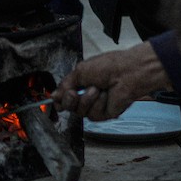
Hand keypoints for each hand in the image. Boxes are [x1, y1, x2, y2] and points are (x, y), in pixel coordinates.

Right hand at [52, 42, 170, 120]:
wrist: (127, 72)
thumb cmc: (108, 66)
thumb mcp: (81, 71)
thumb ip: (66, 84)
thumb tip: (54, 95)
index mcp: (82, 83)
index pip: (65, 96)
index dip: (59, 99)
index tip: (56, 99)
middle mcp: (88, 95)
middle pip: (69, 107)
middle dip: (69, 100)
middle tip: (73, 93)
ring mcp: (96, 105)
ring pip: (80, 112)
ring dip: (86, 99)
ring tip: (97, 89)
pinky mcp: (105, 114)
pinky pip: (93, 114)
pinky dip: (98, 103)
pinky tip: (106, 95)